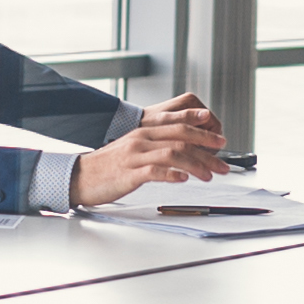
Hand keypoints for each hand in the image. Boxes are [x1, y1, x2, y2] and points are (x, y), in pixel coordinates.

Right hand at [73, 99, 230, 205]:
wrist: (79, 176)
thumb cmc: (108, 167)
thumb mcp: (133, 149)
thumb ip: (155, 147)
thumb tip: (181, 154)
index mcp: (144, 131)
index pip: (178, 124)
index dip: (202, 129)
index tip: (220, 138)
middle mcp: (142, 139)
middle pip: (182, 138)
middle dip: (207, 149)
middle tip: (224, 162)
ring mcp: (135, 156)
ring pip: (174, 154)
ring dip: (196, 165)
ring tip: (210, 175)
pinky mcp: (129, 174)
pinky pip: (155, 171)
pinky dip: (172, 174)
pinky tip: (184, 179)